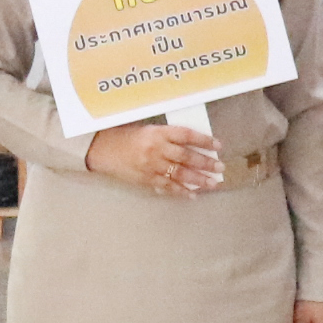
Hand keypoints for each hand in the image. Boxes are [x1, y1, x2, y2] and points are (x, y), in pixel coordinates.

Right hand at [85, 121, 221, 196]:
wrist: (101, 149)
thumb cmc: (124, 136)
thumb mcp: (147, 129)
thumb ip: (167, 136)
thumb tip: (192, 145)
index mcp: (157, 132)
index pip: (186, 135)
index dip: (204, 140)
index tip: (218, 146)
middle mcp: (156, 148)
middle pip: (187, 156)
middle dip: (206, 163)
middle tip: (221, 167)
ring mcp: (151, 165)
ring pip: (180, 173)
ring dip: (199, 179)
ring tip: (213, 183)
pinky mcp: (146, 179)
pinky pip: (167, 186)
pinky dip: (181, 191)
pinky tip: (193, 194)